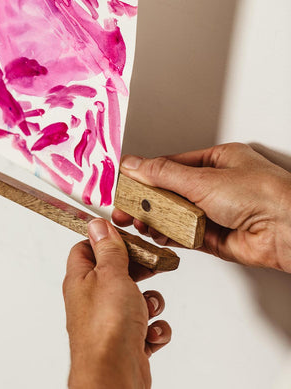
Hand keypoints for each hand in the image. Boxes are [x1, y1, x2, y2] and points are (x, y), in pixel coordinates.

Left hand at [63, 219, 170, 388]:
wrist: (114, 375)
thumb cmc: (107, 327)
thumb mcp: (111, 274)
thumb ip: (108, 249)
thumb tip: (98, 225)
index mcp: (81, 280)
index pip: (87, 249)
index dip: (107, 241)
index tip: (127, 238)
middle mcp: (92, 299)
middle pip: (116, 273)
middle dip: (139, 271)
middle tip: (153, 266)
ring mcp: (109, 321)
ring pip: (135, 300)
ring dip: (150, 302)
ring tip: (148, 309)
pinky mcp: (126, 342)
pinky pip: (146, 327)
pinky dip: (154, 329)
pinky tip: (151, 334)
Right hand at [113, 143, 290, 272]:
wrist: (288, 231)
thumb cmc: (263, 194)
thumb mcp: (203, 178)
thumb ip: (163, 174)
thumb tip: (135, 164)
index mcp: (217, 162)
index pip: (172, 166)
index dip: (147, 174)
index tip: (126, 182)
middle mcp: (216, 186)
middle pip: (171, 192)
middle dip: (147, 201)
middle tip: (126, 208)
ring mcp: (216, 212)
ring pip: (176, 215)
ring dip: (157, 220)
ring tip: (138, 222)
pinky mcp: (216, 238)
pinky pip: (185, 235)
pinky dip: (170, 236)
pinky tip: (157, 236)